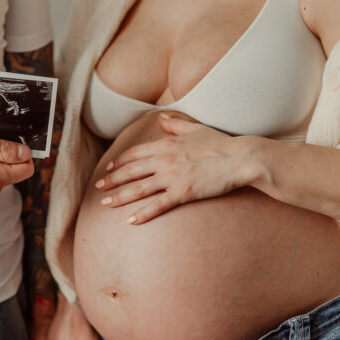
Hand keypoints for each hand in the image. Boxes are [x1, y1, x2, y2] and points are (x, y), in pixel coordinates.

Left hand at [95, 113, 256, 223]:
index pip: (136, 153)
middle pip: (131, 171)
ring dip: (119, 197)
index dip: (120, 161)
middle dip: (112, 180)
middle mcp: (164, 160)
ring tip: (105, 204)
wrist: (240, 158)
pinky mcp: (182, 193)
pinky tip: (130, 221)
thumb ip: (176, 124)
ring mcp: (172, 177)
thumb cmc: (221, 144)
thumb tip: (161, 118)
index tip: (109, 167)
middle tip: (98, 188)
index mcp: (166, 144)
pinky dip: (143, 214)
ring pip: (138, 189)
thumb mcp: (196, 129)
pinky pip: (158, 205)